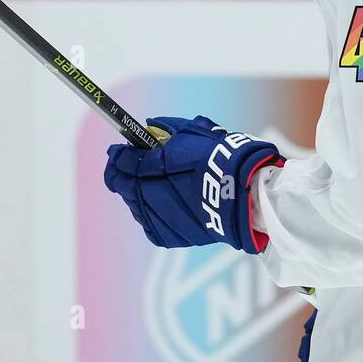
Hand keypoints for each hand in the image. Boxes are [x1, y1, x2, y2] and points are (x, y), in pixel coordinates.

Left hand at [104, 115, 283, 252]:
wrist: (246, 195)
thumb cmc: (223, 158)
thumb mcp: (194, 133)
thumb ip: (167, 128)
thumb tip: (148, 125)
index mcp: (156, 165)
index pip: (122, 162)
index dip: (117, 156)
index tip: (118, 151)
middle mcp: (152, 193)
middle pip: (123, 185)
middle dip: (123, 174)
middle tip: (129, 166)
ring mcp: (159, 217)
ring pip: (134, 204)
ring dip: (136, 193)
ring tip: (152, 185)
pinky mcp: (168, 236)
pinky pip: (149, 223)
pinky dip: (150, 212)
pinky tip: (162, 204)